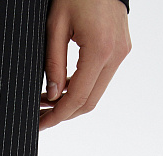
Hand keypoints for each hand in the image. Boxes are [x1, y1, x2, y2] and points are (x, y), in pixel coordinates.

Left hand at [39, 0, 131, 130]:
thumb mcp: (55, 25)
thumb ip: (54, 63)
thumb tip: (53, 95)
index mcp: (99, 50)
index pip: (78, 98)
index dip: (58, 115)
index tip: (42, 124)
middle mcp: (115, 55)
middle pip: (89, 102)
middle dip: (64, 114)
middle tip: (42, 117)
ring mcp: (121, 53)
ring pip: (96, 93)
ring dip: (72, 102)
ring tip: (47, 102)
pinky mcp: (121, 49)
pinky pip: (101, 79)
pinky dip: (82, 87)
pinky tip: (63, 88)